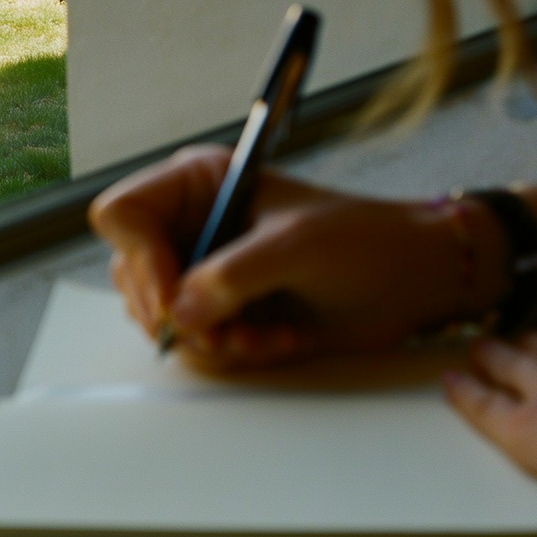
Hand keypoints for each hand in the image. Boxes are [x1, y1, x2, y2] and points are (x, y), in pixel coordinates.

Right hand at [87, 146, 475, 365]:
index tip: (177, 296)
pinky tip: (280, 338)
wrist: (414, 279)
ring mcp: (204, 270)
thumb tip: (180, 313)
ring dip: (214, 339)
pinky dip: (236, 352)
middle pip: (133, 275)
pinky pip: (197, 343)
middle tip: (229, 328)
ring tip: (267, 333)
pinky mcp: (224, 310)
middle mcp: (191, 224)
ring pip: (162, 318)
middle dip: (182, 313)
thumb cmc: (364, 241)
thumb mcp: (297, 248)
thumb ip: (231, 276)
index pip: (123, 215)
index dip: (141, 259)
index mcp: (199, 184)